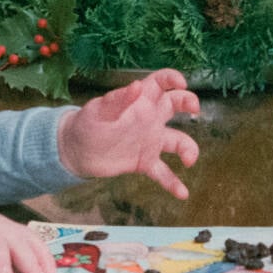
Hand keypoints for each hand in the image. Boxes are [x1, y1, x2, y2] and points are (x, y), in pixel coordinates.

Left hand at [58, 68, 199, 198]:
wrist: (77, 152)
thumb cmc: (87, 124)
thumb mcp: (99, 110)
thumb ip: (118, 99)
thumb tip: (137, 85)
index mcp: (138, 101)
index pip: (160, 83)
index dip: (172, 79)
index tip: (182, 84)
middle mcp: (149, 118)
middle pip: (176, 104)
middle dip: (189, 103)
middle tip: (195, 110)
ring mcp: (150, 141)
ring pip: (178, 141)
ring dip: (188, 149)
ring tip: (188, 160)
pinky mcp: (145, 162)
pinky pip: (164, 172)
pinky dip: (174, 183)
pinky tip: (182, 193)